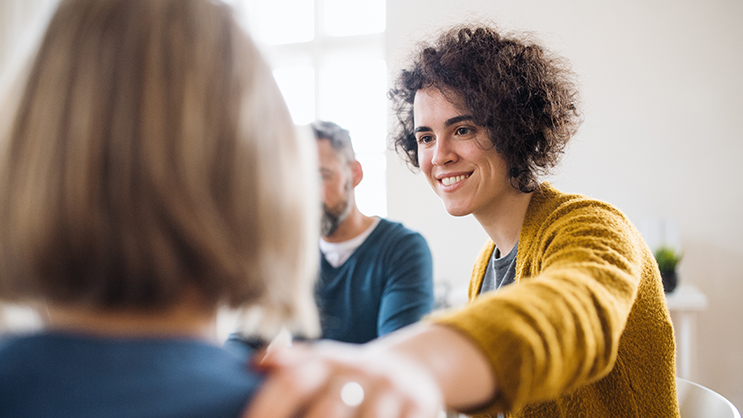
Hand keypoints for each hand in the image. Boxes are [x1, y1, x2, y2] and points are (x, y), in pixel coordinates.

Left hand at [243, 339, 443, 417]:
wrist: (411, 370)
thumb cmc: (349, 376)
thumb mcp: (321, 363)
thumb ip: (288, 364)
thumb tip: (251, 364)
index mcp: (327, 359)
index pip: (291, 382)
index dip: (266, 410)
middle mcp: (361, 369)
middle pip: (327, 410)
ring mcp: (392, 389)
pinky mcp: (421, 406)